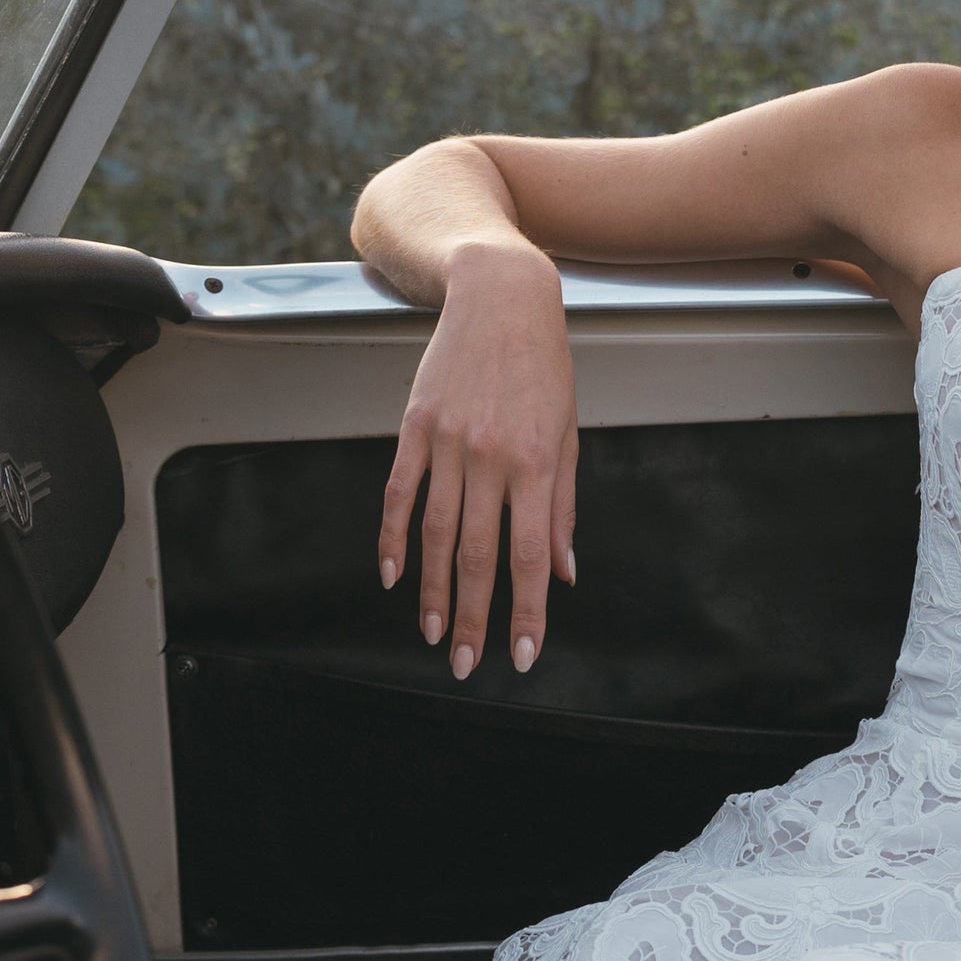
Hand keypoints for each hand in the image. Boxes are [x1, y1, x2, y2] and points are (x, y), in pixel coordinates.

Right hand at [378, 240, 576, 677]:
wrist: (501, 296)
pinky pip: (399, 493)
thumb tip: (564, 572)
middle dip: (470, 617)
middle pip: (475, 555)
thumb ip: (562, 507)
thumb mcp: (568, 432)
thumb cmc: (544, 367)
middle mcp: (491, 458)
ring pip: (433, 534)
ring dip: (430, 591)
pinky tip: (392, 576)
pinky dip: (392, 538)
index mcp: (537, 463)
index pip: (530, 557)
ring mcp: (448, 442)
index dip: (526, 611)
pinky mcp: (415, 427)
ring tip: (430, 633)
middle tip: (463, 664)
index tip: (520, 655)